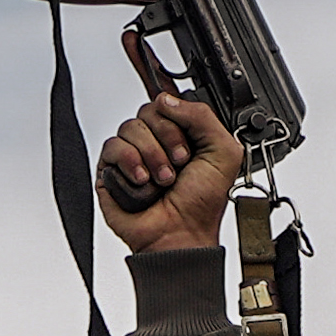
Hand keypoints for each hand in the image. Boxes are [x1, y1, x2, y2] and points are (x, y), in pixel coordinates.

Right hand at [96, 89, 241, 254]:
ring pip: (130, 127)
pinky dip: (129, 163)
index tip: (189, 146)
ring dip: (150, 155)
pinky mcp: (112, 169)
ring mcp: (134, 154)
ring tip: (161, 180)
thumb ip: (202, 115)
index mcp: (184, 134)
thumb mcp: (223, 152)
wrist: (180, 235)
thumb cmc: (201, 205)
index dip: (177, 119)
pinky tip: (141, 180)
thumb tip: (167, 100)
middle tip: (178, 166)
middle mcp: (157, 141)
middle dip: (166, 139)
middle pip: (148, 111)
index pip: (169, 102)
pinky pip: (112, 146)